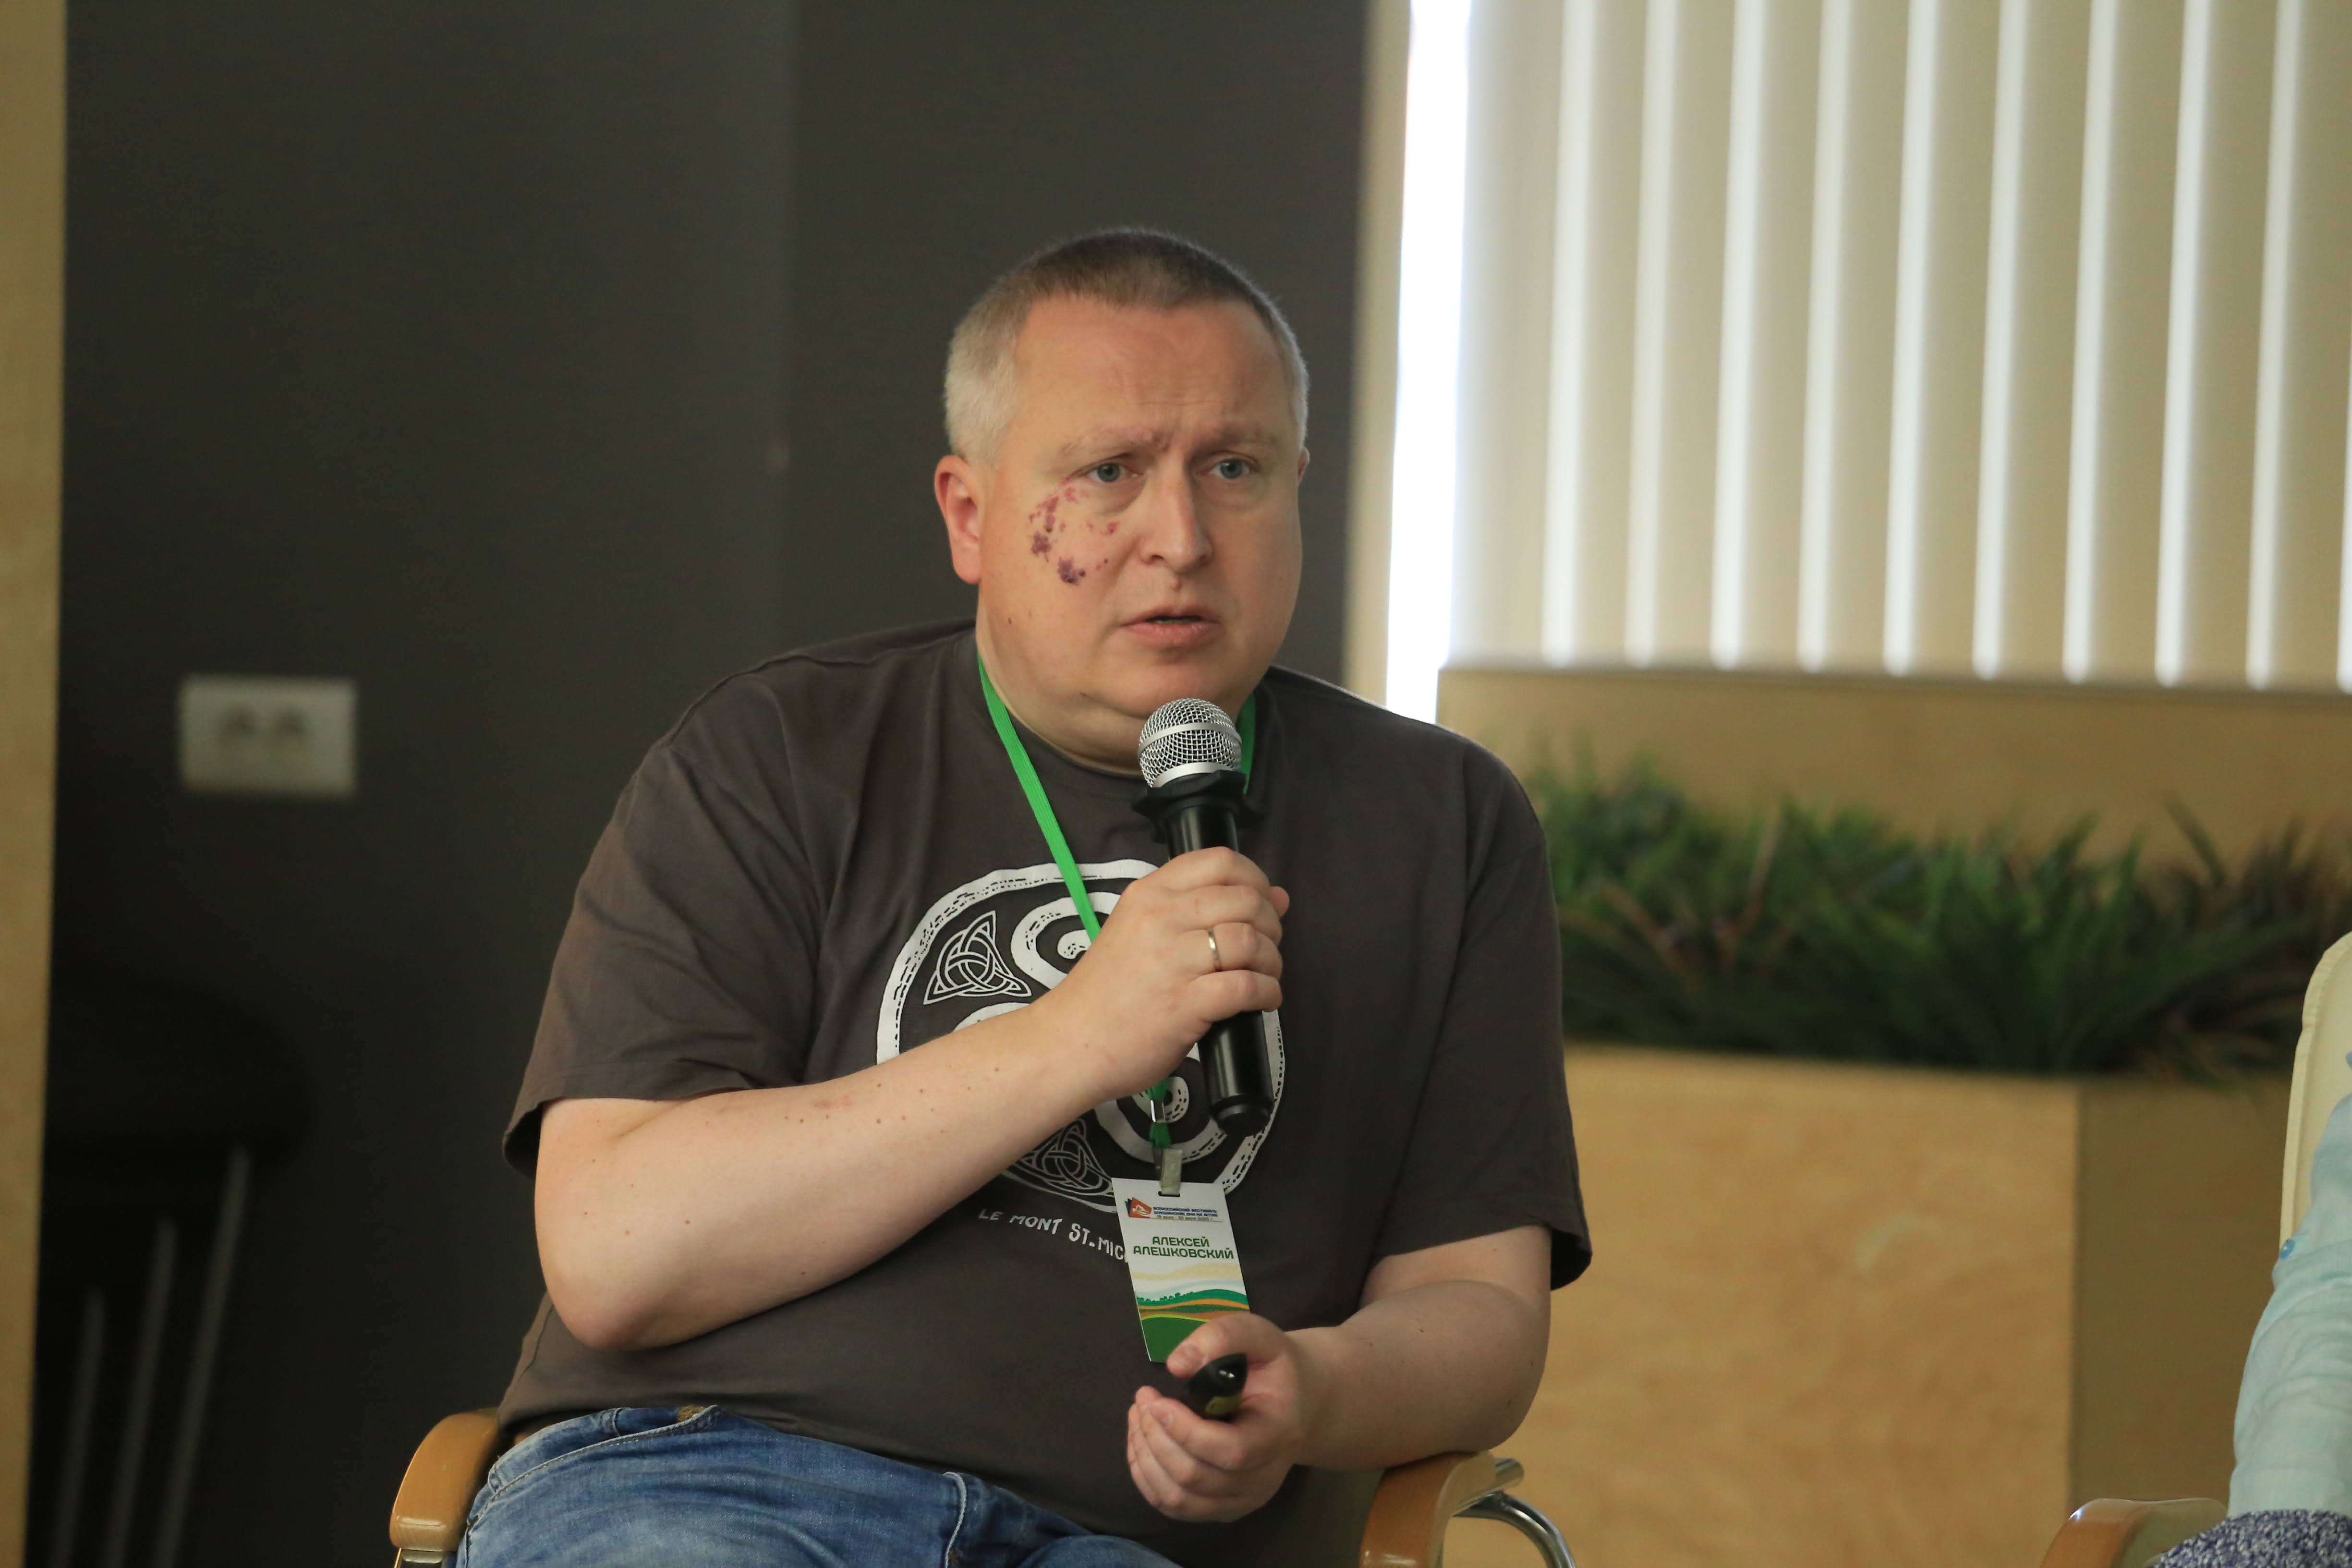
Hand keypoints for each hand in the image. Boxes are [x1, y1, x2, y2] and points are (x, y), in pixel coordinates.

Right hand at [1045, 848, 1287, 1101]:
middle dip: (1270, 924)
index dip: (1255, 879)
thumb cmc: (1108, 991)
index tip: (1261, 903)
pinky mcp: (1184, 1003)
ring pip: (1250, 941)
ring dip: (1271, 961)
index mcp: (1149, 893)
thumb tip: (1277, 896)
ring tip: (1264, 976)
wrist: (1069, 1042)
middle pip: (1244, 899)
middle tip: (1265, 948)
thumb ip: (1202, 908)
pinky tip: (1262, 1001)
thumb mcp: (1141, 931)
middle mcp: (1160, 918)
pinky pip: (1246, 987)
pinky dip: (1267, 993)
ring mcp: (1171, 960)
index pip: (1219, 861)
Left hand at [1125, 1313, 1322, 1522]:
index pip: (1230, 1451)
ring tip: (1138, 1418)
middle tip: (1142, 1399)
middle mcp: (1263, 1478)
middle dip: (1156, 1437)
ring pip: (1178, 1498)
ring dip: (1145, 1457)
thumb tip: (1177, 1364)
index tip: (1156, 1400)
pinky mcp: (1222, 1508)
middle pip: (1195, 1477)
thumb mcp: (1258, 1336)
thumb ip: (1223, 1337)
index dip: (1185, 1430)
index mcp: (1277, 1435)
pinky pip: (1174, 1507)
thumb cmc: (1272, 1368)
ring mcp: (1242, 1500)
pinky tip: (1141, 1443)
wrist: (1294, 1403)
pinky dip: (1146, 1477)